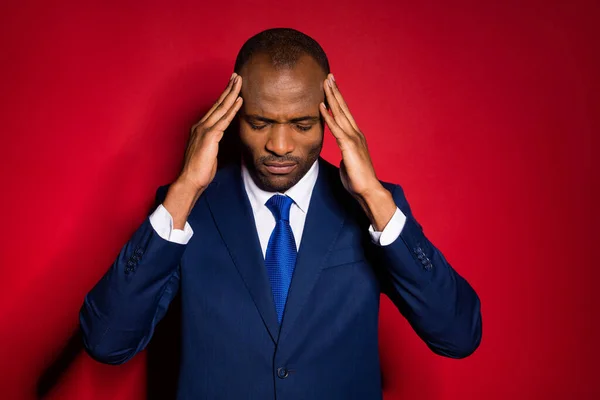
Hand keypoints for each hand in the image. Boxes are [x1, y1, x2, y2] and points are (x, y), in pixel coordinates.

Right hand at [163, 73, 242, 228]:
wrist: (190, 181)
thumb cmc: (199, 170)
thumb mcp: (209, 153)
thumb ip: (215, 142)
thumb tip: (222, 140)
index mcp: (200, 129)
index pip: (215, 109)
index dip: (224, 96)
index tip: (232, 86)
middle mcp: (200, 126)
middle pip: (218, 104)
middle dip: (228, 88)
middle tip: (236, 75)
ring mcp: (204, 130)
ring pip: (221, 108)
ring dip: (231, 93)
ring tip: (239, 81)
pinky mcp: (210, 137)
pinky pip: (224, 120)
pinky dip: (232, 109)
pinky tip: (239, 100)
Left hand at [319, 74, 395, 230]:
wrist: (368, 190)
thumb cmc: (358, 179)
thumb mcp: (349, 161)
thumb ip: (345, 153)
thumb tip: (341, 152)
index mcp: (355, 136)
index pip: (345, 113)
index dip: (338, 99)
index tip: (332, 87)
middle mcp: (355, 133)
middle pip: (343, 108)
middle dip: (335, 91)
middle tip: (329, 76)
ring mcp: (353, 138)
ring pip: (340, 113)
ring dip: (332, 97)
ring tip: (325, 83)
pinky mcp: (348, 146)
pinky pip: (336, 128)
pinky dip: (328, 116)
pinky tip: (322, 106)